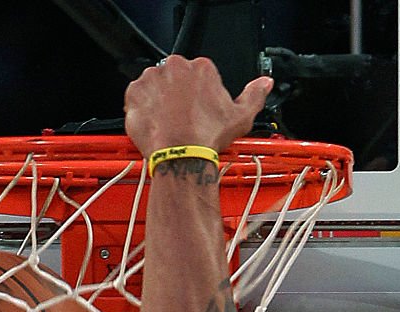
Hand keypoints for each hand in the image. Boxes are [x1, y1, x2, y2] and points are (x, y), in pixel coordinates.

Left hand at [124, 55, 272, 158]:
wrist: (180, 155)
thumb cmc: (206, 137)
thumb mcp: (241, 117)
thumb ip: (254, 95)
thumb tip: (264, 84)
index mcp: (200, 68)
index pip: (198, 75)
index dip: (198, 95)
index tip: (198, 110)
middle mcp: (174, 67)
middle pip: (175, 78)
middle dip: (177, 96)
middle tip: (182, 119)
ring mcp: (151, 79)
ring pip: (155, 87)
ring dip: (159, 101)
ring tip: (168, 124)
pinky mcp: (134, 93)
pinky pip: (136, 98)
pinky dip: (142, 110)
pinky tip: (155, 124)